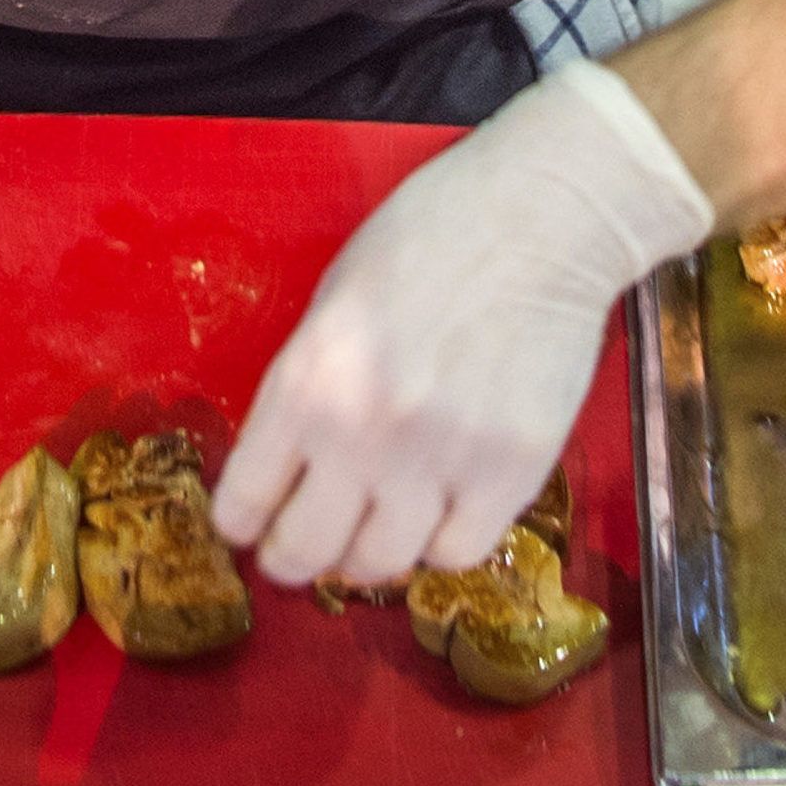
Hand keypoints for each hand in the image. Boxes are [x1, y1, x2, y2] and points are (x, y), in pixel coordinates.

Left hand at [214, 62, 713, 586]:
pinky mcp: (511, 471)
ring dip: (370, 555)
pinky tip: (443, 509)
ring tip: (379, 525)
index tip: (253, 527)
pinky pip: (458, 552)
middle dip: (295, 556)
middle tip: (305, 547)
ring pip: (382, 565)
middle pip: (305, 552)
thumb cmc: (431, 239)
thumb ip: (309, 386)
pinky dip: (443, 542)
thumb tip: (290, 466)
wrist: (540, 220)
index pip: (245, 502)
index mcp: (306, 381)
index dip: (245, 524)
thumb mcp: (335, 300)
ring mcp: (440, 458)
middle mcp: (364, 432)